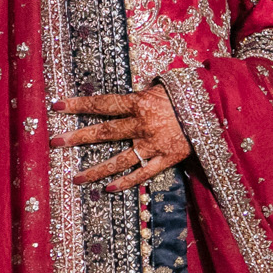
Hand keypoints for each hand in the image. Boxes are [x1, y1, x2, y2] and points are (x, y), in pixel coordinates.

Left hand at [54, 85, 192, 190]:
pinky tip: (109, 188)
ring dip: (95, 169)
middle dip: (77, 137)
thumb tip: (127, 96)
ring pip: (119, 159)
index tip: (56, 105)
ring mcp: (153, 144)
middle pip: (104, 132)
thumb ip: (143, 93)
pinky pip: (143, 173)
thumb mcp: (163, 84)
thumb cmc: (189, 92)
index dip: (78, 104)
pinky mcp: (167, 158)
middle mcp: (142, 124)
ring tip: (75, 178)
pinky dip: (126, 182)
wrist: (218, 107)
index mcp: (140, 102)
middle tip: (54, 142)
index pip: (102, 103)